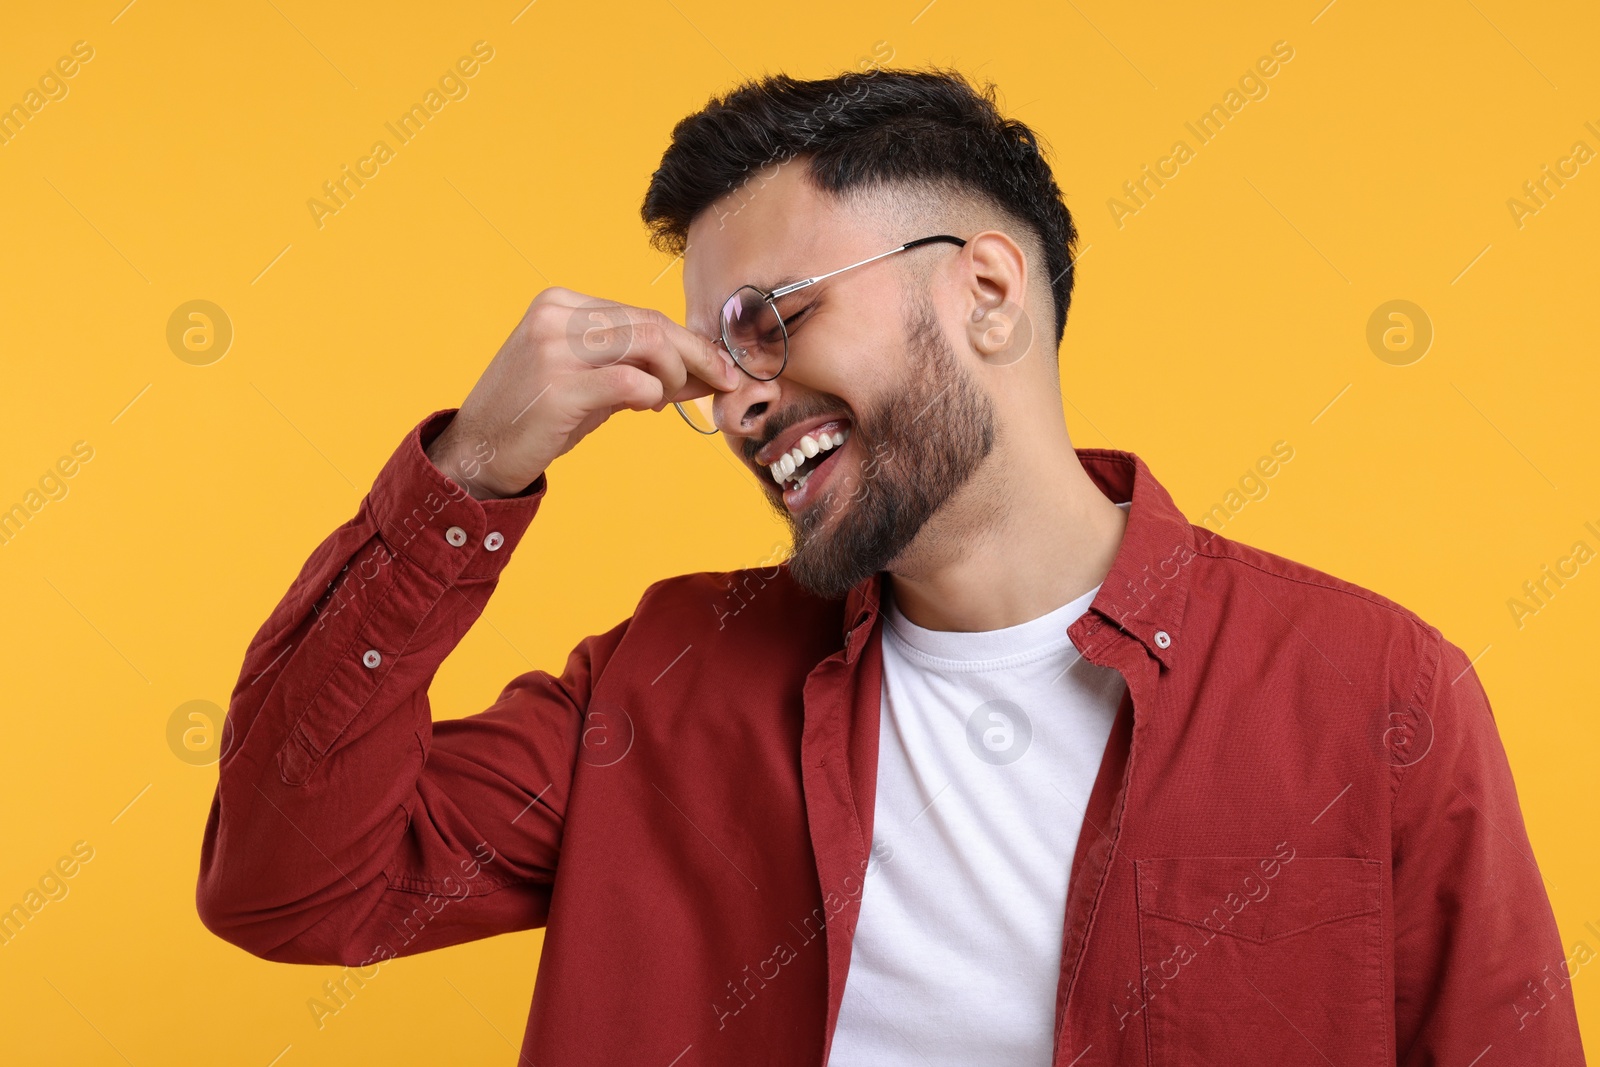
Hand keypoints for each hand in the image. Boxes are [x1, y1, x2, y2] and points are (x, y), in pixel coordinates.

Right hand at [426, 287, 738, 498]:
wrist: (478, 451)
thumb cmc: (537, 417)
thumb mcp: (591, 383)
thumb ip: (642, 371)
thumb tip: (705, 372)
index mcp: (562, 304)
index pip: (641, 313)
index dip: (688, 340)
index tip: (718, 366)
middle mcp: (557, 316)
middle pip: (651, 325)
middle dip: (698, 354)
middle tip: (723, 381)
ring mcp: (555, 347)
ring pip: (648, 345)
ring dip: (676, 375)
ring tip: (671, 399)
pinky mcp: (559, 386)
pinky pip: (631, 383)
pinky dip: (652, 396)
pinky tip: (645, 408)